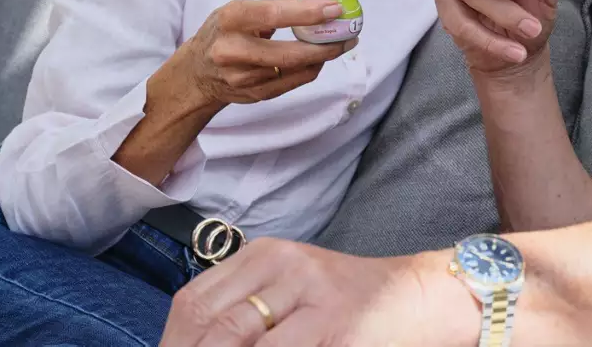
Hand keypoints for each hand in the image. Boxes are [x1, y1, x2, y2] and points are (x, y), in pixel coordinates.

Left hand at [160, 238, 477, 346]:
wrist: (419, 297)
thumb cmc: (349, 303)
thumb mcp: (291, 292)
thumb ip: (245, 313)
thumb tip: (193, 344)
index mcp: (266, 254)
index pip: (193, 303)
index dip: (172, 344)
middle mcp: (285, 265)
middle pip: (209, 324)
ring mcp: (311, 293)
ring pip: (236, 340)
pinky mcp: (336, 324)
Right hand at [168, 0, 353, 110]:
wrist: (196, 73)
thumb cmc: (223, 32)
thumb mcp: (239, 10)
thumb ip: (274, 6)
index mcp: (231, 19)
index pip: (273, 14)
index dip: (307, 13)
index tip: (335, 8)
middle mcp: (233, 50)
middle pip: (289, 52)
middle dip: (326, 45)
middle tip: (349, 34)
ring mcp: (242, 77)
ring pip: (295, 70)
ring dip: (323, 57)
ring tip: (340, 44)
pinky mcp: (253, 94)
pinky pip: (292, 83)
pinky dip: (311, 69)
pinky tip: (320, 59)